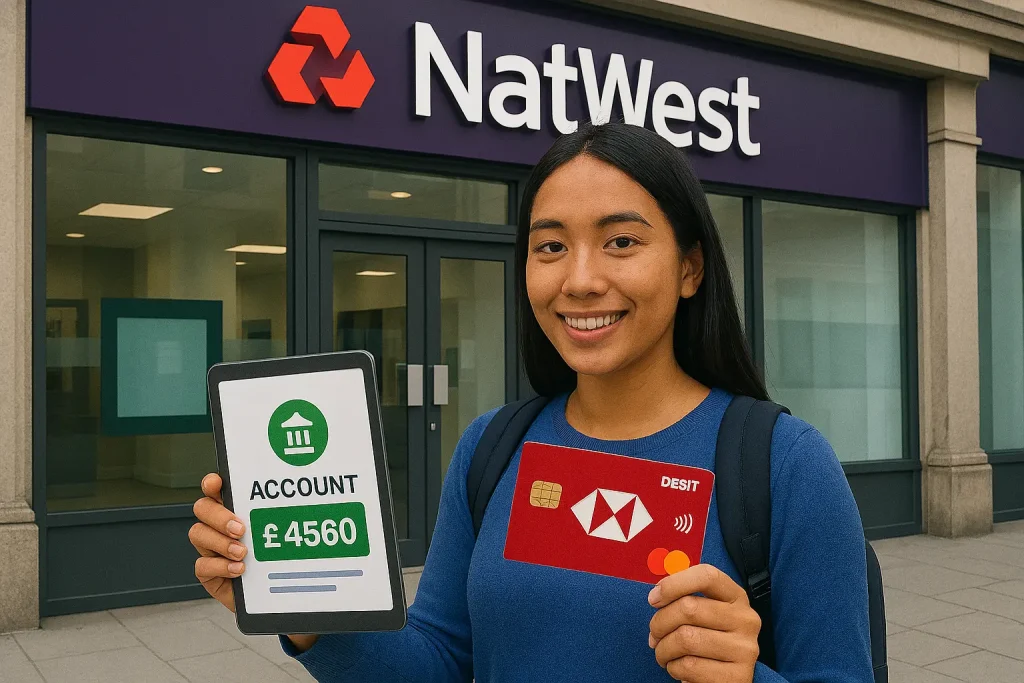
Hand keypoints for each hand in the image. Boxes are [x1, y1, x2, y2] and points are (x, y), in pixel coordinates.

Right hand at [190, 474, 319, 652]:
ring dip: (220, 542)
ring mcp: (212, 548)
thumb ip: (286, 516)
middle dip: (219, 516)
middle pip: (202, 508)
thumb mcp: (287, 533)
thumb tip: (306, 497)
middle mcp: (219, 525)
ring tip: (243, 552)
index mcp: (236, 509)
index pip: (216, 489)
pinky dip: (220, 566)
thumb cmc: (284, 559)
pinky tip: (239, 570)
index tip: (217, 483)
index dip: (212, 483)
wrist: (280, 596)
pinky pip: (202, 565)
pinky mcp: (209, 572)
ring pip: (198, 534)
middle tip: (241, 529)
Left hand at [648, 564, 760, 682]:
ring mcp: (744, 649)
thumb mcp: (705, 614)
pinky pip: (689, 666)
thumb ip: (686, 598)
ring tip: (664, 653)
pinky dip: (674, 668)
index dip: (673, 584)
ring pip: (685, 639)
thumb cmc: (708, 640)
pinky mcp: (737, 676)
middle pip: (689, 608)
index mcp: (737, 597)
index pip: (707, 576)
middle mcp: (746, 620)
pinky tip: (679, 667)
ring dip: (663, 649)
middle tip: (654, 635)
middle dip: (660, 623)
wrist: (727, 679)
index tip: (654, 598)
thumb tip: (657, 596)